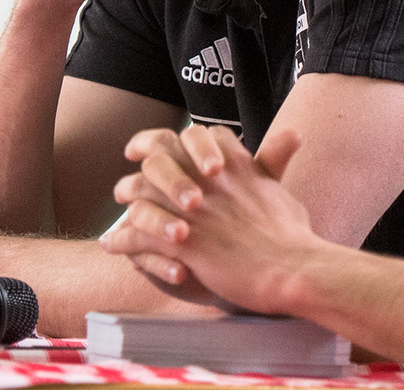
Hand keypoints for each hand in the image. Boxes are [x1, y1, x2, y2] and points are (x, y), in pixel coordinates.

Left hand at [102, 125, 320, 314]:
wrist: (292, 269)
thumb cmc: (292, 235)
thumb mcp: (284, 187)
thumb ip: (276, 159)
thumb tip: (291, 134)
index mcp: (233, 164)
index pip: (199, 136)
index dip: (180, 138)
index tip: (170, 140)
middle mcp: (208, 180)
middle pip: (163, 154)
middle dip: (144, 156)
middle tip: (133, 159)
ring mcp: (192, 210)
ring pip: (143, 190)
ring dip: (128, 193)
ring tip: (120, 202)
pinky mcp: (182, 241)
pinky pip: (138, 234)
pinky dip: (121, 239)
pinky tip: (111, 244)